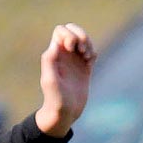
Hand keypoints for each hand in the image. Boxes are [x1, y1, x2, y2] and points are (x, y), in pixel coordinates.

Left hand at [34, 23, 95, 137]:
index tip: (70, 48)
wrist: (65, 113)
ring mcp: (75, 60)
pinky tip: (90, 63)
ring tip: (87, 57)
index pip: (61, 30)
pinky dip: (93, 52)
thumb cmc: (55, 99)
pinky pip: (91, 52)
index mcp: (54, 54)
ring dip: (88, 43)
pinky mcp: (84, 68)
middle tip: (81, 50)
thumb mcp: (50, 81)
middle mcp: (64, 54)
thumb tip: (55, 45)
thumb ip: (49, 61)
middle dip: (80, 35)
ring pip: (83, 39)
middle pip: (72, 29)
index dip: (68, 34)